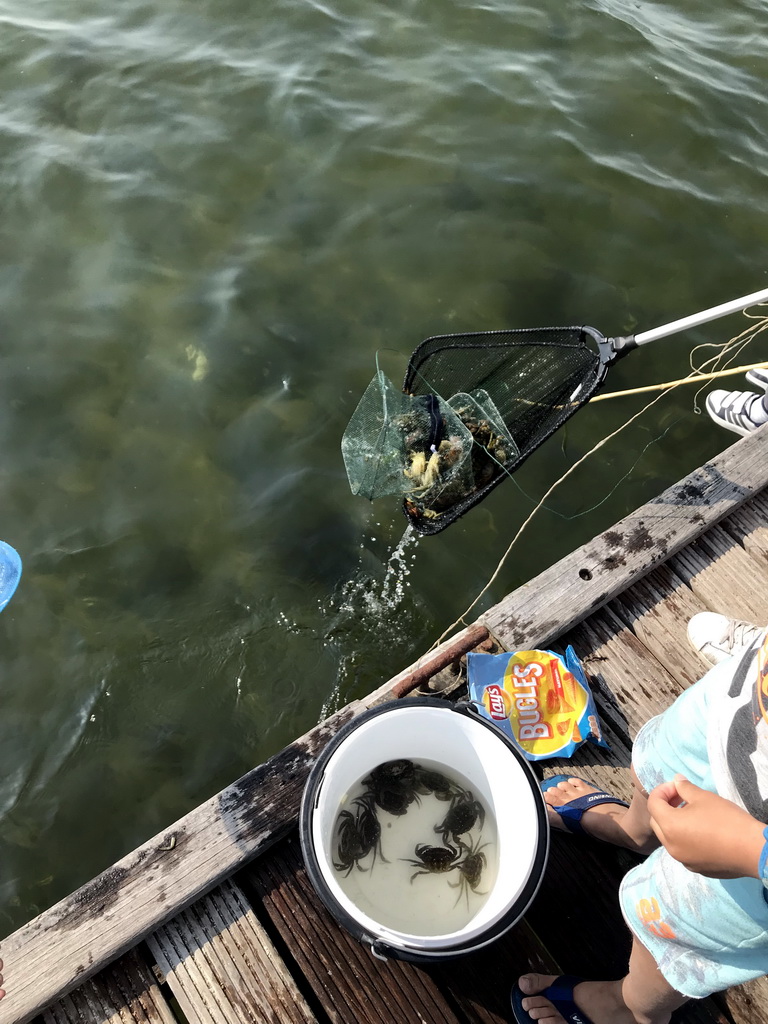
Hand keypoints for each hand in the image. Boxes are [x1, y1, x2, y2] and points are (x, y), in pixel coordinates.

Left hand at [647, 774, 765, 878]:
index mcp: (669, 826)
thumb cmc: (726, 819)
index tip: (677, 786)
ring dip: (673, 823)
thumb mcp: (704, 797)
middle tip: (681, 798)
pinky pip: (682, 850)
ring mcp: (683, 860)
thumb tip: (676, 780)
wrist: (752, 850)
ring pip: (668, 838)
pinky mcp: (696, 868)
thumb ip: (685, 788)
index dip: (662, 791)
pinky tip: (701, 832)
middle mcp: (671, 846)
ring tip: (691, 813)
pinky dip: (684, 838)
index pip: (653, 804)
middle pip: (657, 822)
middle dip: (665, 807)